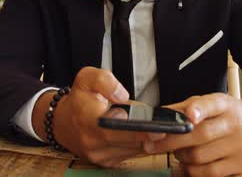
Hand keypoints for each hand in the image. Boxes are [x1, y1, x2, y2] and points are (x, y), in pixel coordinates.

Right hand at [34, 67, 164, 166]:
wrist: (62, 124)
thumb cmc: (79, 99)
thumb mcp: (86, 78)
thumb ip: (104, 80)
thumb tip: (122, 94)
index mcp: (89, 122)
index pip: (117, 130)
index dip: (139, 131)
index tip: (159, 129)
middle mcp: (95, 144)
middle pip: (131, 144)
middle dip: (156, 137)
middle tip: (179, 129)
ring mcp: (102, 157)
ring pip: (135, 151)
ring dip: (155, 142)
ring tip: (176, 131)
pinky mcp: (109, 162)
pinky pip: (133, 154)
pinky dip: (147, 145)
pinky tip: (161, 136)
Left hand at [143, 93, 241, 175]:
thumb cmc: (230, 115)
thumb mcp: (212, 104)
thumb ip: (185, 107)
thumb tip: (159, 114)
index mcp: (224, 104)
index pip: (211, 104)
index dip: (199, 109)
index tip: (189, 114)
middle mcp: (234, 123)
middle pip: (200, 134)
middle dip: (171, 141)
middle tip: (152, 144)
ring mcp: (240, 144)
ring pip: (200, 156)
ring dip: (181, 157)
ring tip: (177, 152)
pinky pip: (210, 172)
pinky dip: (192, 171)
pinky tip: (185, 166)